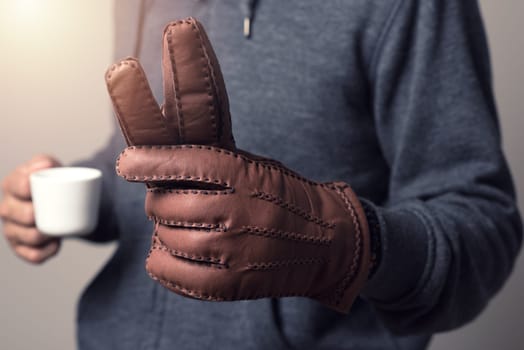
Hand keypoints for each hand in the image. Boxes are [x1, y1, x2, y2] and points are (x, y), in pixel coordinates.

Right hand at [0, 155, 61, 263]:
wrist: (58, 200)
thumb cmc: (51, 182)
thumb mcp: (50, 167)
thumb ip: (46, 161)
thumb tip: (44, 165)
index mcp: (11, 186)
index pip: (18, 186)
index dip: (28, 188)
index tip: (39, 188)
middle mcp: (6, 209)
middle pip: (23, 215)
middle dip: (38, 215)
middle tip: (56, 211)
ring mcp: (12, 229)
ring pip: (28, 237)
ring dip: (45, 236)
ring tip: (57, 229)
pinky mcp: (20, 247)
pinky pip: (32, 256)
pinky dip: (46, 252)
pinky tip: (54, 245)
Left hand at [106, 18, 369, 312]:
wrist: (330, 242)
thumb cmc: (288, 199)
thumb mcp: (258, 167)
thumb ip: (215, 164)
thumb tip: (161, 159)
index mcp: (245, 176)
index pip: (183, 163)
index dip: (145, 162)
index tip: (127, 164)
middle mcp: (238, 212)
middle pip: (165, 205)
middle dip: (157, 200)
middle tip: (166, 199)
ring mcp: (235, 252)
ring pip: (167, 239)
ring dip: (163, 230)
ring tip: (176, 226)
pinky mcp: (233, 283)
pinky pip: (175, 275)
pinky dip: (163, 263)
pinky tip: (170, 253)